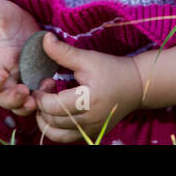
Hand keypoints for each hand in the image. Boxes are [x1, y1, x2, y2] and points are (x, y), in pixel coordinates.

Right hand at [0, 0, 42, 116]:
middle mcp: (7, 77)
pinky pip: (40, 96)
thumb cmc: (2, 18)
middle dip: (12, 100)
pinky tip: (51, 82)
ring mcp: (23, 81)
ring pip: (21, 103)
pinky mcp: (38, 80)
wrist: (18, 24)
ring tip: (37, 99)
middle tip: (24, 93)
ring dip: (27, 105)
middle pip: (4, 98)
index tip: (2, 75)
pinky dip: (44, 96)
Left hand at [30, 32, 146, 142]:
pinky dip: (55, 129)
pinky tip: (55, 113)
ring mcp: (91, 130)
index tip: (40, 84)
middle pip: (52, 122)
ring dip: (45, 121)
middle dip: (41, 107)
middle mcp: (90, 120)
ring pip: (57, 135)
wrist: (136, 86)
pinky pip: (66, 138)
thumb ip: (63, 52)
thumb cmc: (112, 70)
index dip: (40, 96)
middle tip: (44, 90)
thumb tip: (44, 38)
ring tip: (46, 104)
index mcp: (89, 101)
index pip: (54, 107)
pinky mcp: (92, 134)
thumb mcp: (88, 58)